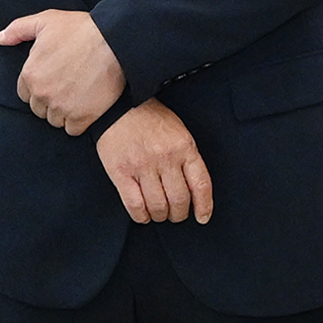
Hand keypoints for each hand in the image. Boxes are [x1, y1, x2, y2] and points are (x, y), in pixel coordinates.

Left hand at [0, 8, 125, 134]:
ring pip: (55, 120)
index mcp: (30, 74)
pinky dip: (78, 122)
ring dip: (64, 112)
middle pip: (39, 109)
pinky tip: (86, 107)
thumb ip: (18, 30)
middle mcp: (42, 94)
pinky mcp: (82, 117)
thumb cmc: (82, 29)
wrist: (114, 40)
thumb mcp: (45, 21)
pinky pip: (73, 130)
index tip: (53, 79)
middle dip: (50, 100)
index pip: (25, 93)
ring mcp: (62, 107)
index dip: (38, 87)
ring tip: (77, 96)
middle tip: (67, 87)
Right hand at [97, 100, 211, 224]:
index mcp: (184, 147)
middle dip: (179, 214)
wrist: (118, 105)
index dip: (204, 206)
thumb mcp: (178, 131)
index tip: (202, 218)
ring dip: (160, 216)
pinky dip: (141, 216)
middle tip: (175, 215)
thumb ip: (187, 157)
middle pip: (179, 200)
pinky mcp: (121, 173)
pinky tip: (143, 215)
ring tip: (159, 214)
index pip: (200, 184)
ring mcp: (142, 166)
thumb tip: (192, 189)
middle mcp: (165, 157)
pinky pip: (135, 205)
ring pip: (158, 206)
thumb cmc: (150, 118)